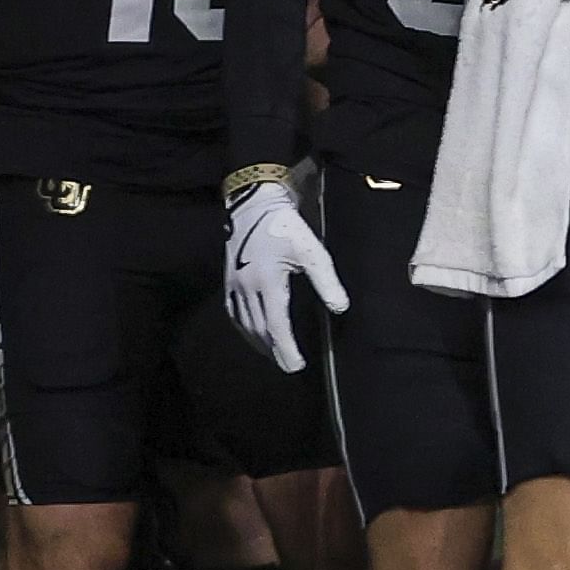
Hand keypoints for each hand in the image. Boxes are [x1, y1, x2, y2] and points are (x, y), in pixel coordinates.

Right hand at [223, 179, 347, 373]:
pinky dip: (244, 327)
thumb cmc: (286, 226)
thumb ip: (327, 282)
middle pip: (260, 330)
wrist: (254, 204)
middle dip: (274, 350)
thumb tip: (340, 308)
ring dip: (259, 342)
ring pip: (245, 323)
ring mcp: (234, 284)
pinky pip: (234, 312)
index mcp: (267, 282)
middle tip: (288, 365)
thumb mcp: (312, 251)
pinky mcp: (228, 278)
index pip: (277, 326)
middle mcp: (246, 287)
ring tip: (274, 353)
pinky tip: (253, 332)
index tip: (296, 366)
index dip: (286, 349)